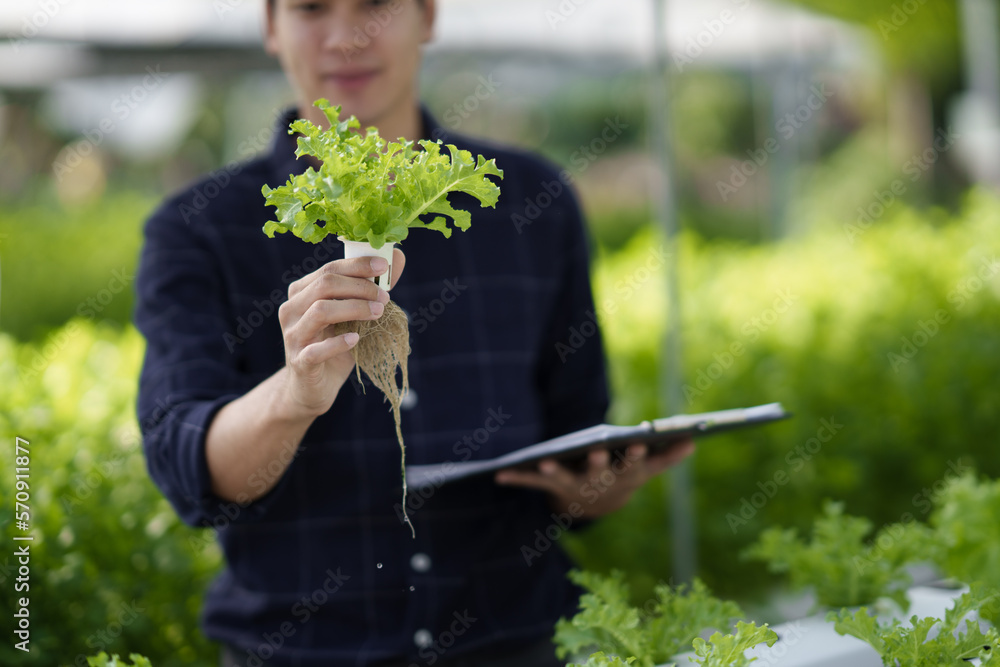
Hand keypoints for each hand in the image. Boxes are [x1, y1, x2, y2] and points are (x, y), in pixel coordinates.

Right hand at [276, 249, 405, 418]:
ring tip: (378, 313)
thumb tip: (397, 258)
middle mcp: (291, 309)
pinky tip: (356, 338)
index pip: (329, 269)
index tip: (383, 266)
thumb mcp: (353, 315)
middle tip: (385, 296)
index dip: (357, 265)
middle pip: (325, 285)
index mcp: (302, 292)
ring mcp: (293, 335)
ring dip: (354, 309)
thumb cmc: (335, 344)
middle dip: (360, 287)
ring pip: (320, 311)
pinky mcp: (299, 362)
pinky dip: (339, 343)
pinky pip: (316, 350)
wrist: (313, 386)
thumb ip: (371, 288)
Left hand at [495, 439, 694, 519]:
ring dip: (554, 471)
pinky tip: (498, 473)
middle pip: (599, 473)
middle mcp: (598, 483)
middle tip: (599, 450)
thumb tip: (692, 440)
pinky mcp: (549, 485)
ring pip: (564, 478)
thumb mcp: (644, 470)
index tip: (640, 443)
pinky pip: (531, 481)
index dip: (637, 455)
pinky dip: (516, 477)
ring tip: (545, 460)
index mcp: (622, 475)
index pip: (634, 464)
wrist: (593, 508)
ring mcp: (573, 485)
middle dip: (599, 462)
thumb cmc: (621, 477)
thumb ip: (665, 457)